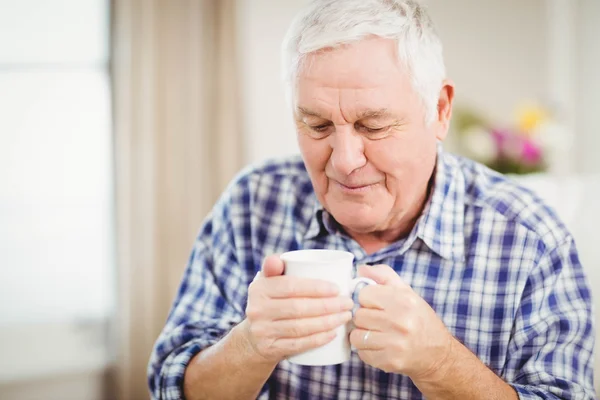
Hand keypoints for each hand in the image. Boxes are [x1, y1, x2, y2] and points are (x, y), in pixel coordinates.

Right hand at [242, 255, 353, 362]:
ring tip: (345, 316)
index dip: (316, 288)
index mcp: (259, 289)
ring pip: (300, 327)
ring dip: (327, 322)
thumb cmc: (269, 303)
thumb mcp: (267, 283)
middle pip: (298, 308)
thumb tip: (278, 259)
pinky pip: (297, 344)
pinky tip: (333, 333)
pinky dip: (317, 339)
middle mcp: (257, 310)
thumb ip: (274, 266)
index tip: (337, 289)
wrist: (252, 339)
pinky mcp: (270, 349)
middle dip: (328, 306)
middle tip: (347, 303)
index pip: (290, 286)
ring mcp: (263, 332)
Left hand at [349, 265, 454, 380]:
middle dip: (365, 318)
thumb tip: (360, 269)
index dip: (368, 299)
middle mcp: (400, 321)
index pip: (364, 294)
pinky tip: (380, 347)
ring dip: (363, 335)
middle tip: (377, 321)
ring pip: (356, 335)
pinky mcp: (389, 361)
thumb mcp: (407, 292)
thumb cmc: (419, 319)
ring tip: (377, 334)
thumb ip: (384, 276)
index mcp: (403, 300)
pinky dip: (366, 350)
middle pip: (359, 315)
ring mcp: (395, 343)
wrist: (438, 354)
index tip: (376, 305)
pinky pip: (361, 353)